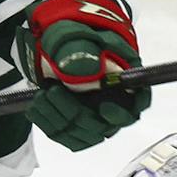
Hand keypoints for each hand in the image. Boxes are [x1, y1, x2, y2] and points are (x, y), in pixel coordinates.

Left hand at [19, 0, 150, 151]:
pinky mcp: (79, 128)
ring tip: (42, 96)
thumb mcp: (76, 38)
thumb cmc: (74, 41)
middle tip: (53, 92)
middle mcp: (116, 103)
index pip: (139, 103)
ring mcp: (98, 119)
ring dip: (59, 119)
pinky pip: (68, 137)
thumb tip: (90, 69)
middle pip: (105, 125)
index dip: (123, 111)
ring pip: (85, 135)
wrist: (56, 50)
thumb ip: (83, 52)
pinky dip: (49, 124)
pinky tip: (37, 106)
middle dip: (76, 112)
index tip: (104, 107)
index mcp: (126, 79)